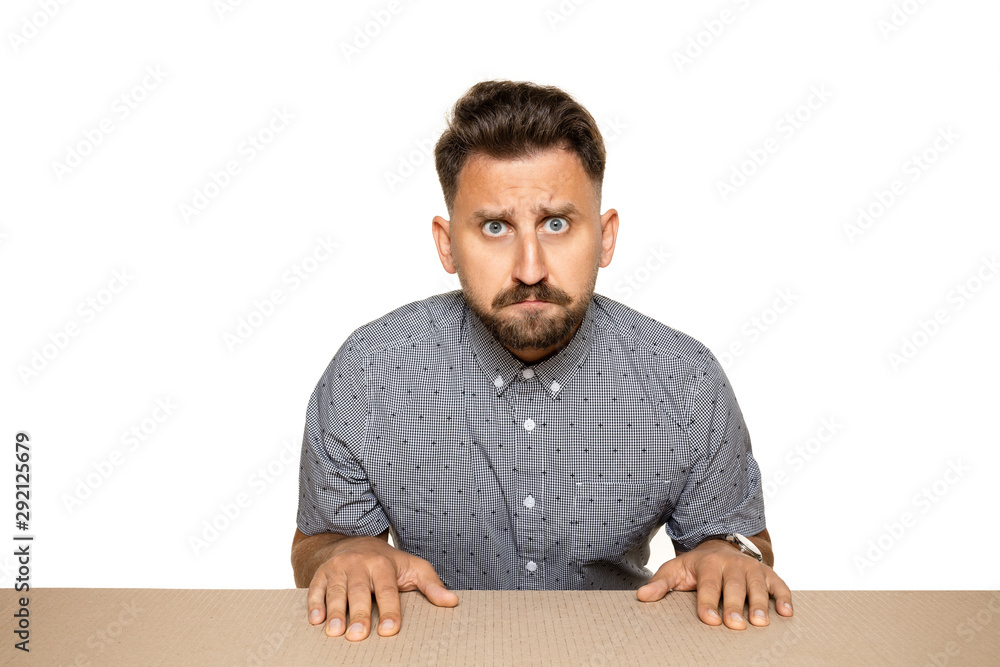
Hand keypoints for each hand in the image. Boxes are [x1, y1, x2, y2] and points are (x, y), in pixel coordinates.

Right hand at [307, 535, 458, 639]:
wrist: (353, 541)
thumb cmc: (387, 562)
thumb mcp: (412, 567)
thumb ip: (431, 584)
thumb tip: (452, 601)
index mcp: (383, 564)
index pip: (387, 590)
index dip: (390, 610)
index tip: (391, 630)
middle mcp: (359, 564)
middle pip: (360, 591)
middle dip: (359, 614)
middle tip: (358, 635)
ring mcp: (338, 568)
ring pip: (336, 591)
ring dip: (335, 612)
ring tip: (335, 632)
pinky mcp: (321, 574)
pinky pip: (315, 589)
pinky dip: (314, 604)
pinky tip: (316, 620)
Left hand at [635, 539, 792, 628]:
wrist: (722, 546)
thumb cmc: (697, 566)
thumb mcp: (676, 569)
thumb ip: (660, 583)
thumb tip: (642, 596)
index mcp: (708, 564)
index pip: (708, 585)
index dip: (707, 602)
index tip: (708, 619)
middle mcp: (732, 565)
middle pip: (734, 586)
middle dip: (735, 605)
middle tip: (736, 624)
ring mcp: (752, 569)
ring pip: (758, 586)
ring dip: (760, 603)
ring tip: (761, 622)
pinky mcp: (768, 574)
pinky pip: (780, 584)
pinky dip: (784, 598)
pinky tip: (787, 613)